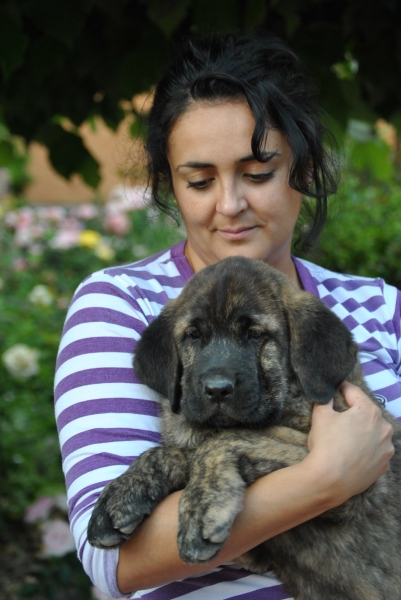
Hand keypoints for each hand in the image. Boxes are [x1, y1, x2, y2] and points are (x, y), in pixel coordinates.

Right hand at [307, 381, 393, 505]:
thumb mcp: (320, 416)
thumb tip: (327, 394)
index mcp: (369, 411)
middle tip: (339, 416)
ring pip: (374, 432)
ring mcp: (387, 448)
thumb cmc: (326, 445)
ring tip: (347, 438)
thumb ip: (325, 400)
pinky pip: (376, 450)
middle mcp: (384, 427)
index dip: (342, 388)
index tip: (336, 387)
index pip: (354, 392)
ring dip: (363, 431)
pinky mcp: (385, 465)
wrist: (330, 480)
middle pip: (367, 413)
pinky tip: (353, 453)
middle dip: (354, 412)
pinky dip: (367, 449)